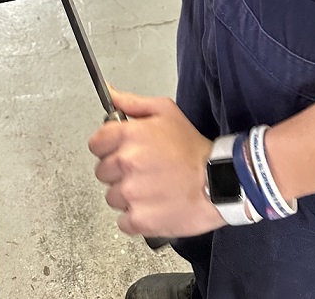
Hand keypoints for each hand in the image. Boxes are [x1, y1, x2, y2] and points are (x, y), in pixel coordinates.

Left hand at [88, 89, 224, 238]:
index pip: (95, 144)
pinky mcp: (139, 220)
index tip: (119, 150)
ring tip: (151, 188)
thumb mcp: (165, 111)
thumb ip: (132, 103)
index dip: (107, 147)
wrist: (219, 182)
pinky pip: (123, 221)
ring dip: (127, 195)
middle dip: (118, 171)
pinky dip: (135, 217)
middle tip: (142, 169)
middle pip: (102, 171)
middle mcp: (126, 163)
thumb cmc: (193, 148)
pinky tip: (152, 206)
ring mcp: (131, 194)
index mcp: (129, 136)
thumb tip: (111, 94)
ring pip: (111, 197)